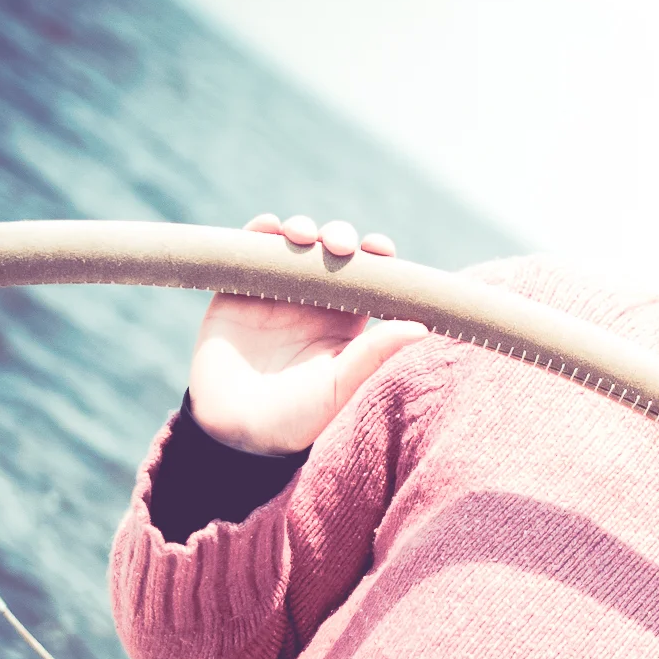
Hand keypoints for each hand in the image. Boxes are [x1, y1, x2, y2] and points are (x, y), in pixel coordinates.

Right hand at [188, 213, 426, 454]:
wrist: (235, 431)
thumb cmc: (296, 418)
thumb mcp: (339, 386)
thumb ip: (374, 353)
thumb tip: (423, 327)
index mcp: (346, 318)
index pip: (367, 275)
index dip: (376, 255)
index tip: (379, 249)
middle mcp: (314, 299)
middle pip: (332, 250)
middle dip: (339, 237)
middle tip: (340, 246)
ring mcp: (276, 291)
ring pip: (294, 243)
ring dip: (303, 228)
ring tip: (303, 237)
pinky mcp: (239, 290)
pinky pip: (251, 250)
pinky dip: (260, 231)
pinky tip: (269, 227)